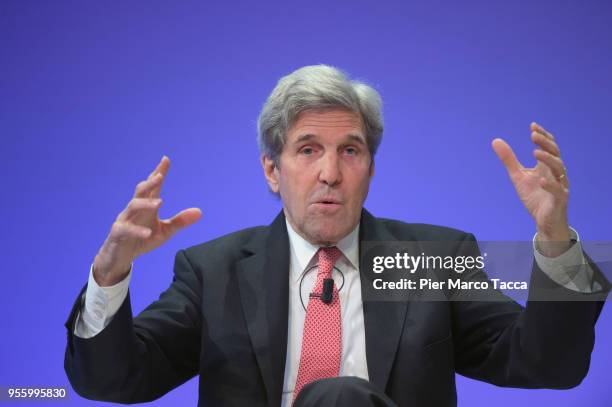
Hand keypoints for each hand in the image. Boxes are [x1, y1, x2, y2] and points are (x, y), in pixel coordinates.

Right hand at [93, 156, 201, 285]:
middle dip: (150, 182)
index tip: (166, 159)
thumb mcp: (165, 232)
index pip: (153, 187)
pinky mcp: (117, 234)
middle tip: (160, 175)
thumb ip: (180, 221)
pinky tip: (148, 233)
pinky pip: (126, 230)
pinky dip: (137, 231)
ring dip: (146, 204)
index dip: (158, 173)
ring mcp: (124, 220)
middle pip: (141, 191)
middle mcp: (134, 210)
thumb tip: (200, 212)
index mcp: (146, 207)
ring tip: (159, 203)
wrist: (120, 257)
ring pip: (132, 206)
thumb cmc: (142, 240)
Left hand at [492, 122, 570, 255]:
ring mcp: (560, 186)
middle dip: (545, 144)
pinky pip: (558, 191)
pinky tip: (541, 179)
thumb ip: (509, 159)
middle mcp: (556, 173)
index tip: (532, 126)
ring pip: (559, 170)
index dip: (543, 136)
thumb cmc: (534, 196)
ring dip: (548, 160)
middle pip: (555, 154)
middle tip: (533, 135)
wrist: (544, 220)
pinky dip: (550, 185)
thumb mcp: (517, 176)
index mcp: (547, 166)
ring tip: (535, 153)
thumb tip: (495, 140)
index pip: (548, 146)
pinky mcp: (559, 200)